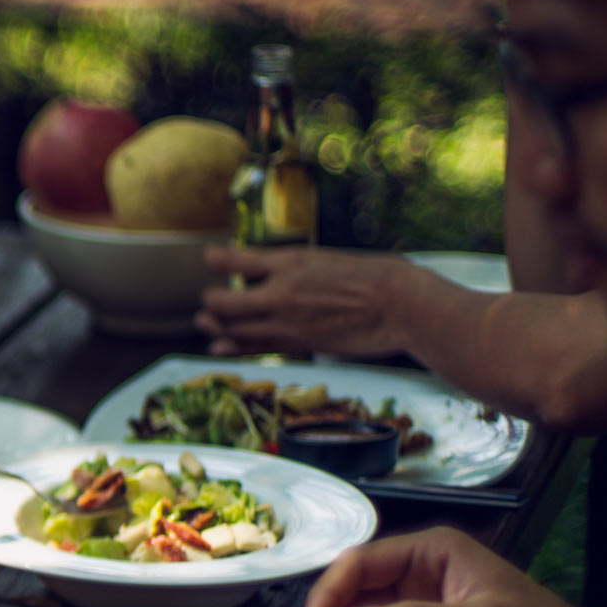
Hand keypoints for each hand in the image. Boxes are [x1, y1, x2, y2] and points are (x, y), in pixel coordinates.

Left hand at [197, 246, 419, 356]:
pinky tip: (218, 348)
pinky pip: (256, 348)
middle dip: (212, 303)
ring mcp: (287, 321)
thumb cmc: (376, 277)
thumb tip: (279, 268)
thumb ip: (300, 266)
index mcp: (293, 260)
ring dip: (215, 327)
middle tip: (208, 302)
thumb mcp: (330, 258)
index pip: (239, 259)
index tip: (208, 258)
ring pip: (235, 329)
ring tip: (205, 324)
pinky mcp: (299, 343)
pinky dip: (233, 348)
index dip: (217, 260)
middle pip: (225, 302)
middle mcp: (282, 290)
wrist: (401, 304)